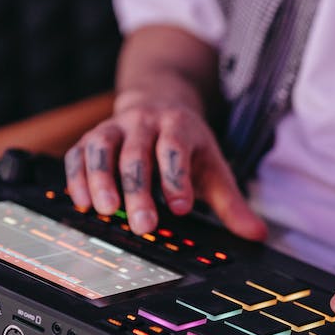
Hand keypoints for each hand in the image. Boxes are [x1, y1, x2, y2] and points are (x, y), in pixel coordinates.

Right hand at [64, 95, 266, 238]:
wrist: (158, 99)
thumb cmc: (188, 144)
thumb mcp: (214, 168)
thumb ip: (232, 204)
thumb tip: (257, 235)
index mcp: (178, 126)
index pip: (175, 148)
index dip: (176, 178)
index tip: (180, 208)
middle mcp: (144, 122)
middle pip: (137, 154)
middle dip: (138, 190)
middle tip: (143, 224)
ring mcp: (115, 127)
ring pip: (102, 149)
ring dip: (101, 180)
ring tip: (106, 211)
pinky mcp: (91, 137)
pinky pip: (78, 154)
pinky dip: (77, 177)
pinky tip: (82, 203)